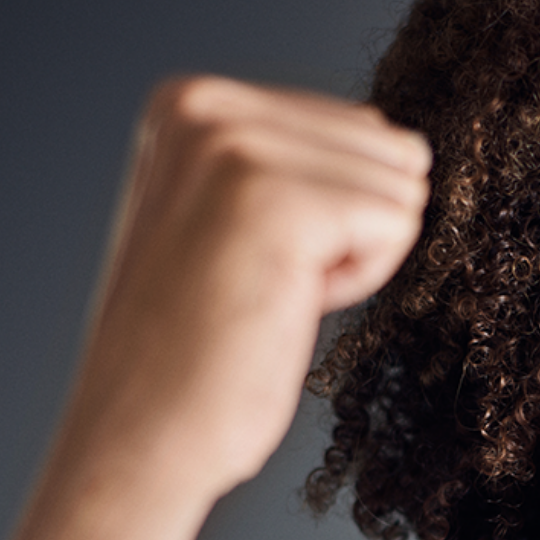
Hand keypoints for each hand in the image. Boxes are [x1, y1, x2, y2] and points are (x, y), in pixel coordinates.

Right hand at [59, 76, 431, 499]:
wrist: (141, 437)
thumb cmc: (192, 357)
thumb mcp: (231, 222)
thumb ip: (290, 165)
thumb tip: (398, 143)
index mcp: (188, 102)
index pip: (353, 125)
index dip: (327, 218)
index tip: (248, 265)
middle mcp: (204, 105)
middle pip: (383, 145)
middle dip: (347, 230)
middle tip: (261, 287)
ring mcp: (235, 146)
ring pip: (397, 181)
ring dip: (352, 257)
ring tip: (268, 296)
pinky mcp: (274, 198)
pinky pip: (395, 222)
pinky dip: (359, 282)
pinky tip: (284, 308)